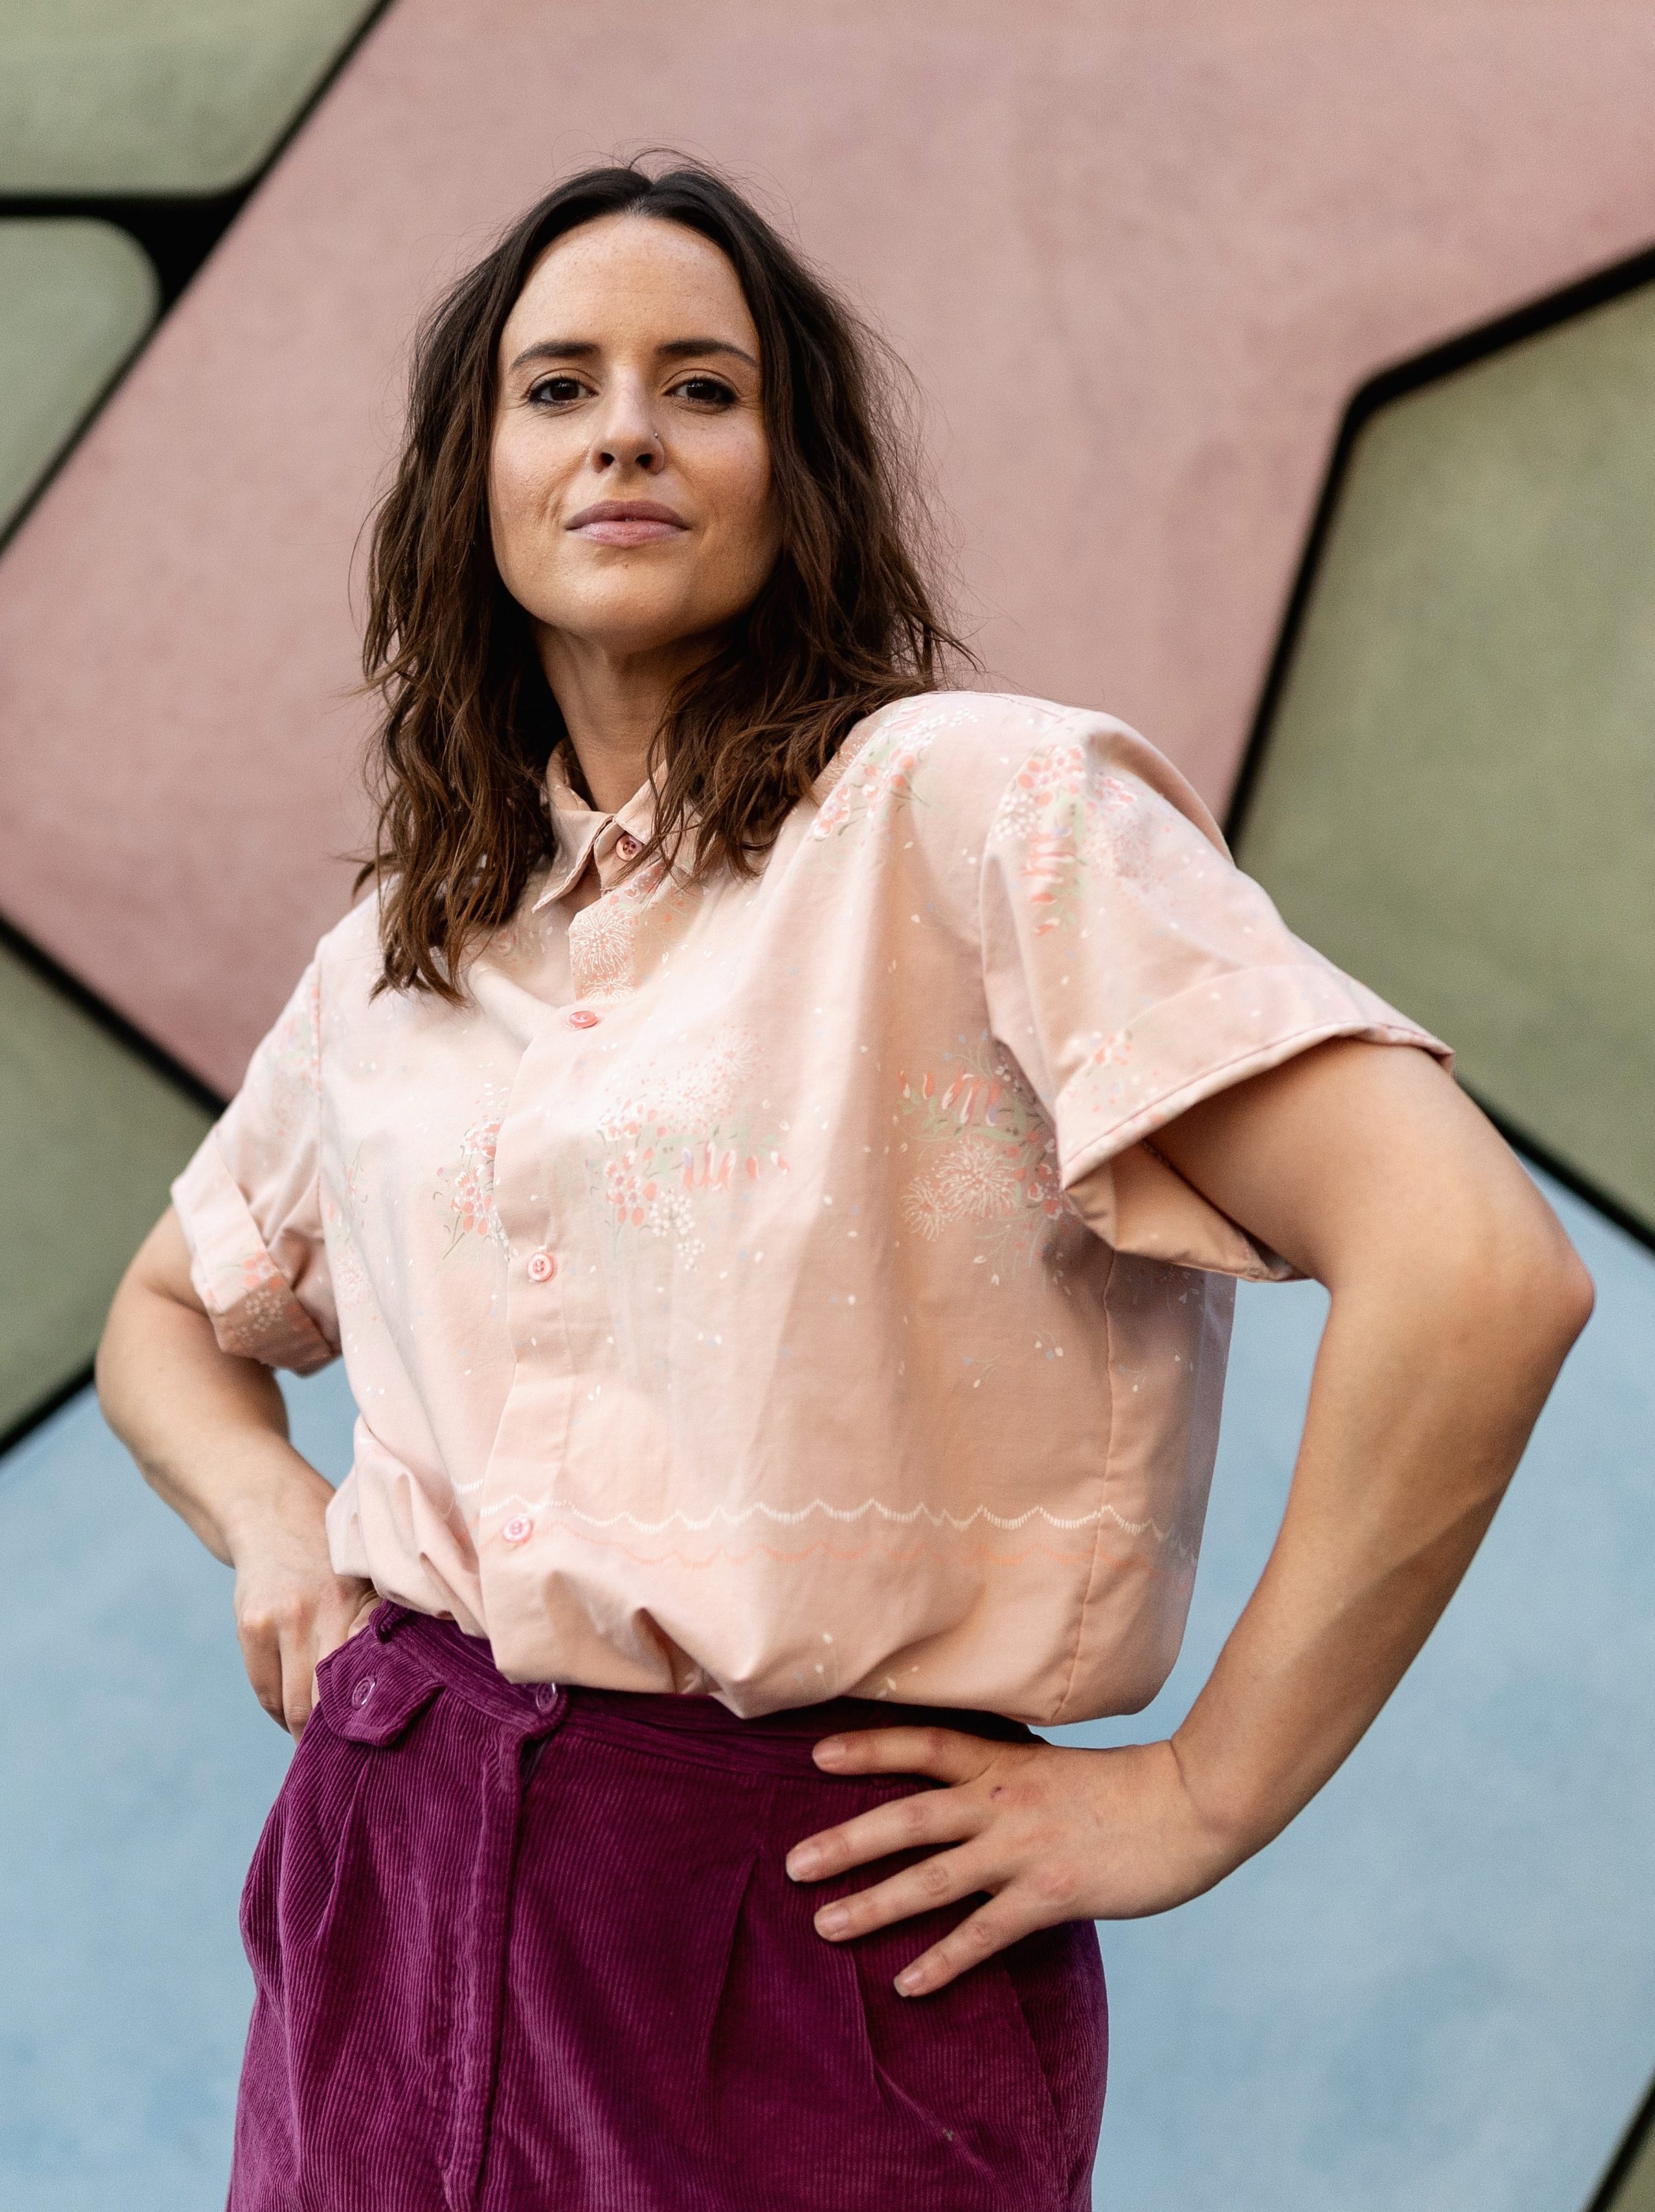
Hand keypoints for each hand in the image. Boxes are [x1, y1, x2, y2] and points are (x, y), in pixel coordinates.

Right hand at [225, 1459, 376, 1738]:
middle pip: (326, 1703)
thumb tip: (417, 1695)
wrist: (275, 1513)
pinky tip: (294, 1714)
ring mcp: (281, 1619)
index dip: (371, 1723)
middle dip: (338, 1738)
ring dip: (306, 1732)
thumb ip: (386, 1628)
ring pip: (293, 1705)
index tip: (382, 1749)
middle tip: (353, 1759)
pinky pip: (266, 1692)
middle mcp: (322, 1610)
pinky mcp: (250, 1625)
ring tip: (324, 1743)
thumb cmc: (339, 1559)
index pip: (370, 1681)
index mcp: (363, 1601)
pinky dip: (281, 1712)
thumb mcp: (373, 1580)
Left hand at [784, 1727, 1240, 1995]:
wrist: (1193, 1803)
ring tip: (825, 1925)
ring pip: (931, 1878)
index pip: (925, 1746)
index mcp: (1006, 1762)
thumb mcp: (1059, 1767)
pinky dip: (941, 1960)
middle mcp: (1003, 1800)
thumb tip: (973, 1799)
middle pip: (908, 1818)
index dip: (870, 1750)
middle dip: (846, 1842)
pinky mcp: (1049, 1895)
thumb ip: (1013, 1780)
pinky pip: (982, 1934)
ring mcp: (1023, 1848)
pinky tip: (906, 1984)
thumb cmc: (1131, 1788)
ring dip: (873, 1904)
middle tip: (792, 1864)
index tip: (817, 1756)